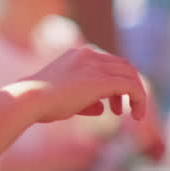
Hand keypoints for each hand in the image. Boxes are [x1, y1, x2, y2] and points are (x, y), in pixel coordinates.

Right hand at [19, 46, 148, 123]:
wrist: (30, 99)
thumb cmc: (41, 102)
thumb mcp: (66, 99)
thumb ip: (86, 101)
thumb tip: (101, 108)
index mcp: (79, 54)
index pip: (110, 62)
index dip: (116, 82)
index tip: (112, 105)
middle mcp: (90, 54)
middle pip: (124, 66)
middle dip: (128, 87)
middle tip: (121, 110)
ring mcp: (96, 65)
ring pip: (130, 75)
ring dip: (136, 94)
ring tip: (135, 115)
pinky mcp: (102, 80)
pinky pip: (131, 86)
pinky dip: (139, 99)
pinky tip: (136, 116)